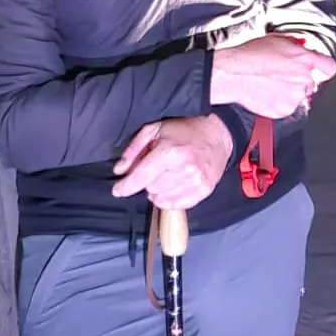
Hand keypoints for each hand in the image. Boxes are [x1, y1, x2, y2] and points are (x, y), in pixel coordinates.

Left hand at [111, 115, 233, 208]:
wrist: (217, 133)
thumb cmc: (184, 130)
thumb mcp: (155, 129)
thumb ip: (134, 150)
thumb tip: (120, 170)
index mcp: (170, 151)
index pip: (142, 177)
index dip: (126, 186)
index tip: (117, 190)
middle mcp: (185, 168)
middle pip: (150, 189)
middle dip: (148, 180)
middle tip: (157, 167)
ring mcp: (196, 181)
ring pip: (163, 198)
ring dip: (159, 190)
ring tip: (166, 175)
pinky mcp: (205, 189)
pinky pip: (179, 205)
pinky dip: (170, 199)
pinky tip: (172, 186)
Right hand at [211, 36, 335, 118]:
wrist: (234, 74)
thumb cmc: (251, 54)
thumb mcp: (276, 39)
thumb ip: (295, 44)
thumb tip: (303, 45)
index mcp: (305, 60)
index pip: (329, 67)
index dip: (323, 68)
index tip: (317, 69)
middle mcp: (304, 79)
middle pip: (312, 83)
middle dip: (300, 81)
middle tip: (281, 77)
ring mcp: (296, 96)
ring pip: (299, 97)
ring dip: (289, 93)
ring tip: (271, 85)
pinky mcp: (285, 110)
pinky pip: (288, 108)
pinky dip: (279, 103)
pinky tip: (266, 94)